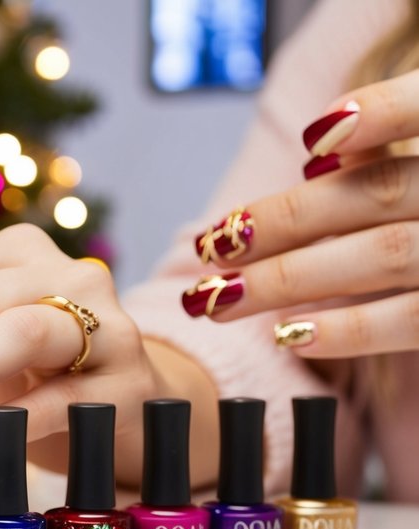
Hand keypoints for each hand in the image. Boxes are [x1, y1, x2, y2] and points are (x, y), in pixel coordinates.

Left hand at [182, 68, 418, 356]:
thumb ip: (399, 142)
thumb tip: (324, 147)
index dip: (384, 112)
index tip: (313, 135)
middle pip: (380, 193)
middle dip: (284, 220)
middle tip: (211, 242)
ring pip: (384, 255)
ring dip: (290, 279)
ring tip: (220, 298)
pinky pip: (415, 321)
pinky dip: (348, 328)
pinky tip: (289, 334)